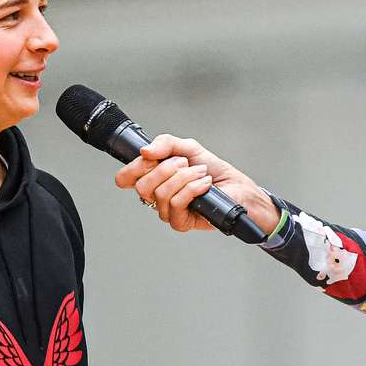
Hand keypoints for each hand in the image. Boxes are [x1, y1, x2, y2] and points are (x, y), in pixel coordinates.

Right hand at [115, 134, 277, 234]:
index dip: (133, 168)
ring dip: (185, 178)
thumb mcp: (189, 148)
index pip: (126, 178)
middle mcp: (157, 196)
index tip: (150, 158)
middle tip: (185, 163)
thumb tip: (145, 151)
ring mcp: (168, 211)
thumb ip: (166, 143)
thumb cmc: (214, 171)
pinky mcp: (182, 222)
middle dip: (166, 169)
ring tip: (201, 174)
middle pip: (142, 186)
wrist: (239, 189)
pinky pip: (176, 204)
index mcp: (154, 178)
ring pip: (161, 193)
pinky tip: (204, 185)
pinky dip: (192, 189)